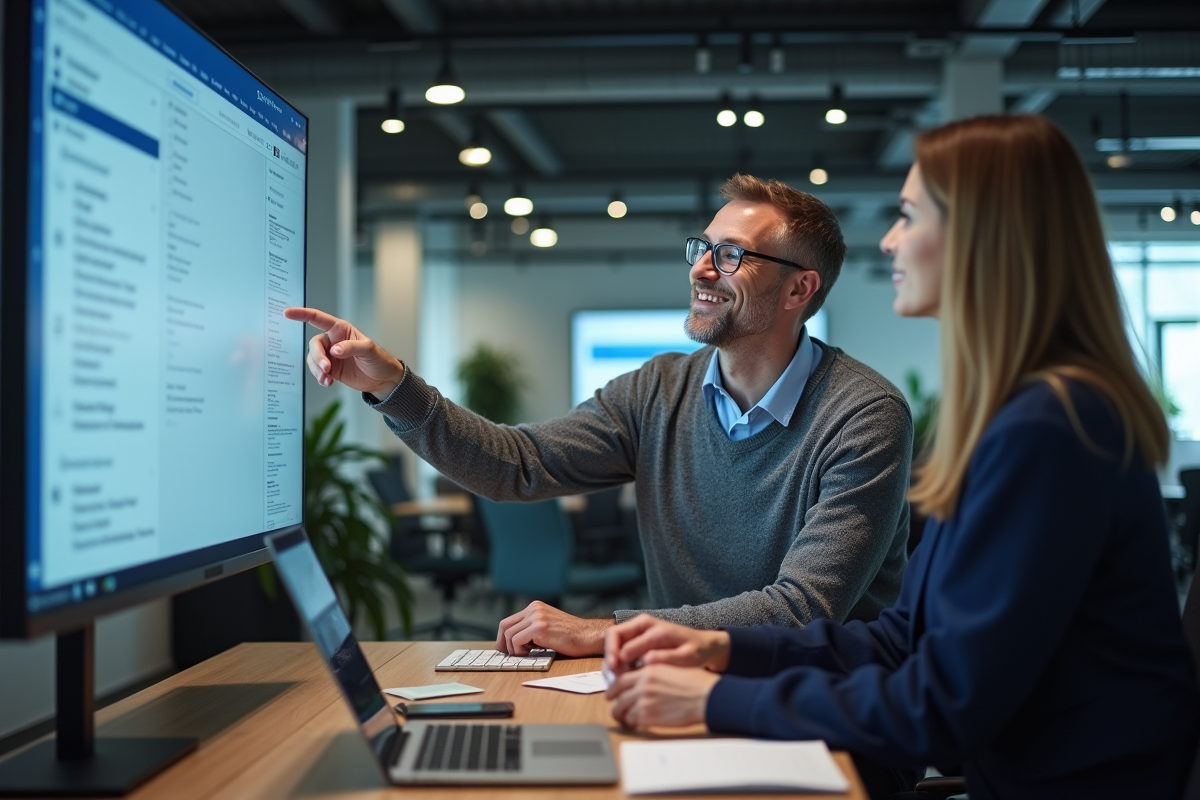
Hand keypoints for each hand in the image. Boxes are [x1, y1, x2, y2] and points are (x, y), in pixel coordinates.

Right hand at [284, 307, 404, 396]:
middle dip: (318, 357)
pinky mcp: (330, 369)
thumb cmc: (379, 360)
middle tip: (327, 369)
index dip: (302, 314)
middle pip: (315, 345)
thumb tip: (334, 350)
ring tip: (328, 379)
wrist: (382, 380)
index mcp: (341, 330)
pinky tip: (328, 382)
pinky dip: (319, 377)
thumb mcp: (369, 350)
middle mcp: (333, 341)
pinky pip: (317, 371)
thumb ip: (351, 347)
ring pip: (313, 359)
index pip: (318, 319)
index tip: (287, 313)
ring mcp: (330, 356)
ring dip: (317, 370)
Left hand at [496, 601, 611, 656]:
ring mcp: (537, 617)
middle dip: (503, 644)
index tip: (506, 649)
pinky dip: (520, 651)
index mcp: (535, 607)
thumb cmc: (571, 636)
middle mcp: (534, 609)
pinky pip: (517, 640)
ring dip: (514, 649)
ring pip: (509, 634)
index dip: (504, 637)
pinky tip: (532, 653)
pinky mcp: (539, 627)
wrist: (588, 636)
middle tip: (509, 655)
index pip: (509, 621)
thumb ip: (532, 628)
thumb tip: (513, 642)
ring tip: (529, 653)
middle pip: (505, 626)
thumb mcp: (548, 626)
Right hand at [604, 614, 730, 673]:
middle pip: (613, 636)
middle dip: (608, 656)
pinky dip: (618, 665)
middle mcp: (641, 625)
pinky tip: (623, 680)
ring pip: (614, 644)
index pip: (622, 636)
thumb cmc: (696, 650)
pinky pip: (620, 651)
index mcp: (652, 626)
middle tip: (611, 677)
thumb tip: (646, 659)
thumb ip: (667, 658)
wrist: (703, 646)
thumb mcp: (687, 656)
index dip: (614, 654)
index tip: (616, 672)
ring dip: (611, 663)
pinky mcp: (637, 642)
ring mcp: (638, 633)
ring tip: (615, 682)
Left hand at [607, 664, 719, 729]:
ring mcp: (644, 699)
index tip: (613, 693)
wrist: (705, 696)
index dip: (614, 688)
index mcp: (648, 670)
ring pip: (620, 709)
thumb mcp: (672, 669)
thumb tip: (645, 681)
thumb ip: (655, 673)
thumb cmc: (696, 683)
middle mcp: (643, 683)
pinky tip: (636, 725)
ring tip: (625, 720)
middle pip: (616, 694)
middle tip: (615, 708)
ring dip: (621, 716)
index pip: (621, 679)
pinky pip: (631, 720)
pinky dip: (631, 724)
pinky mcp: (648, 715)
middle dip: (614, 703)